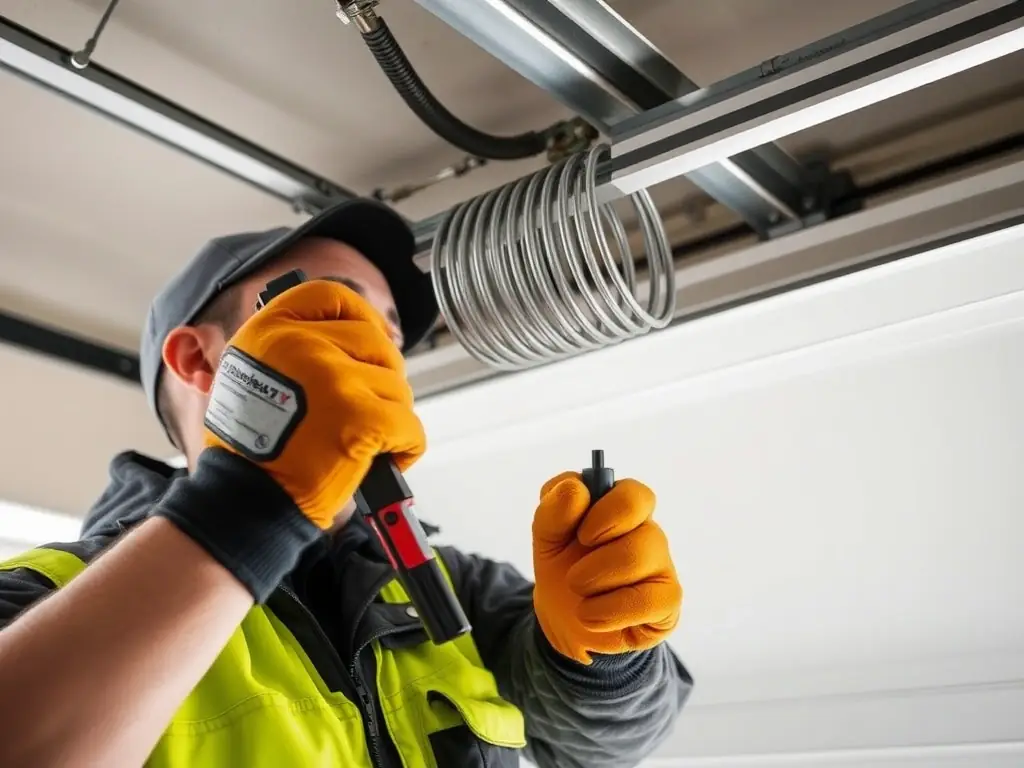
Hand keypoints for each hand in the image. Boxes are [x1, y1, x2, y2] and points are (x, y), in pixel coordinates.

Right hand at [202, 279, 424, 528]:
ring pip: (397, 388)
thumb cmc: (252, 450)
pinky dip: (405, 448)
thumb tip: (354, 337)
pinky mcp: (360, 418)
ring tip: (361, 442)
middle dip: (381, 378)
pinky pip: (410, 426)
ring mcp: (334, 379)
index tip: (372, 338)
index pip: (334, 299)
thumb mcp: (252, 377)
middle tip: (366, 409)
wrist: (246, 502)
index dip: (361, 316)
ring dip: (390, 417)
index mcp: (271, 330)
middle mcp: (302, 345)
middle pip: (377, 344)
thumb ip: (293, 348)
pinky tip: (382, 460)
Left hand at [532, 472, 681, 663]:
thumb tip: (576, 488)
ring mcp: (661, 566)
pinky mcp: (666, 601)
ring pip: (639, 559)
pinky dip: (608, 611)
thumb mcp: (546, 539)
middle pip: (643, 531)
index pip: (635, 494)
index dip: (608, 512)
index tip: (582, 535)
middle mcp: (647, 532)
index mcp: (620, 508)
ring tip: (579, 594)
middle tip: (575, 574)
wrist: (563, 623)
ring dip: (595, 581)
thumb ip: (553, 509)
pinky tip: (592, 615)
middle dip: (598, 556)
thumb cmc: (562, 570)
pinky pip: (649, 601)